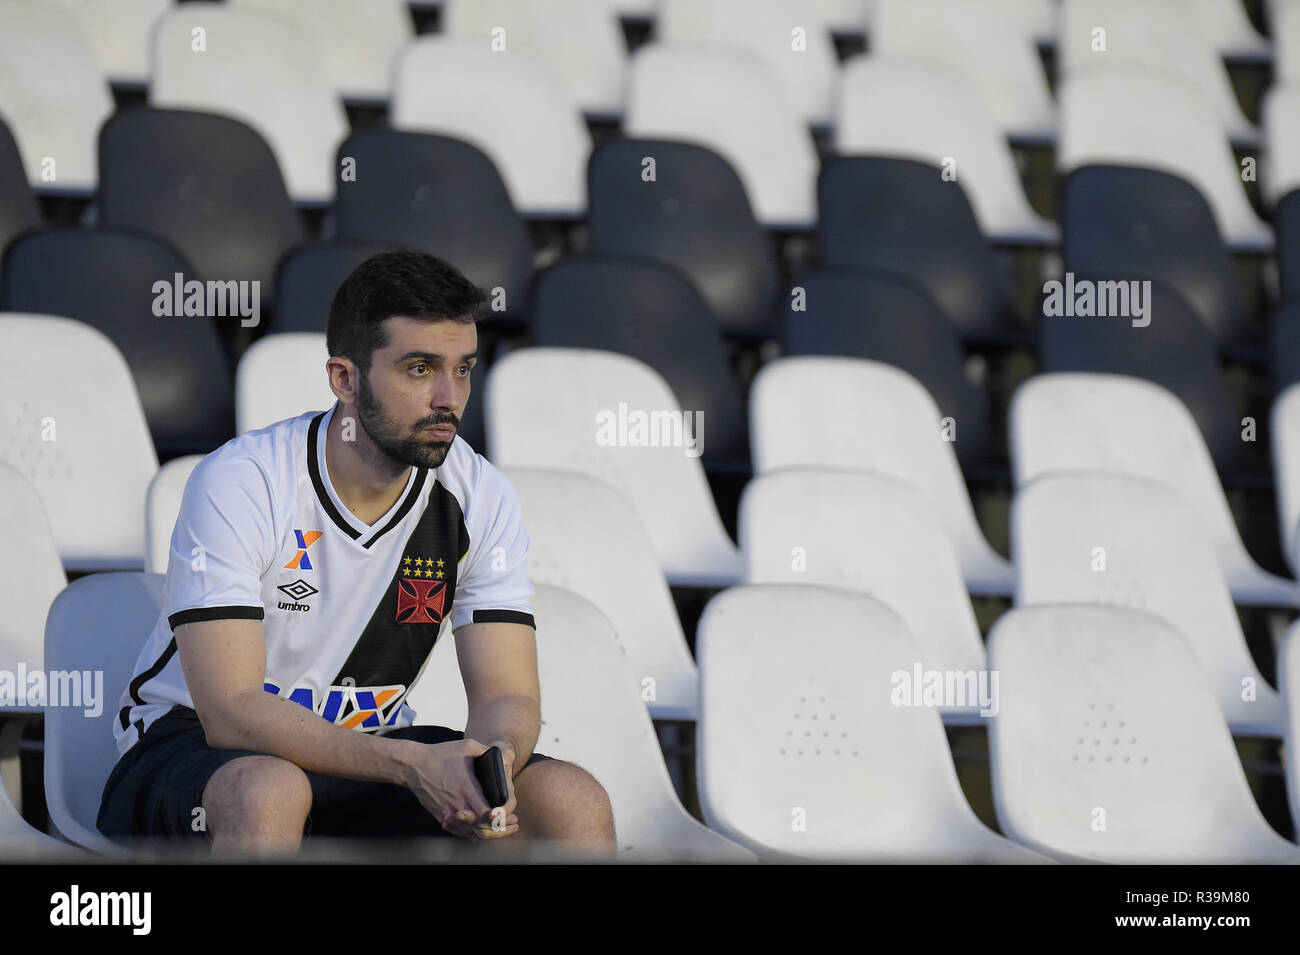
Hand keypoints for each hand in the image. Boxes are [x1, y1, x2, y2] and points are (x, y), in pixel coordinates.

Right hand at [401, 738, 518, 839]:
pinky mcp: (441, 817)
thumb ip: (486, 751)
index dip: (499, 818)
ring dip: (488, 833)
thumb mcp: (466, 746)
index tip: (509, 816)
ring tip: (503, 828)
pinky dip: (473, 832)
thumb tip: (502, 757)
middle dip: (501, 829)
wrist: (413, 766)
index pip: (486, 814)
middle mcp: (457, 806)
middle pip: (482, 828)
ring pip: (471, 833)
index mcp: (466, 789)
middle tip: (514, 824)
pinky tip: (484, 829)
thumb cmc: (440, 755)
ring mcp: (448, 814)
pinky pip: (460, 831)